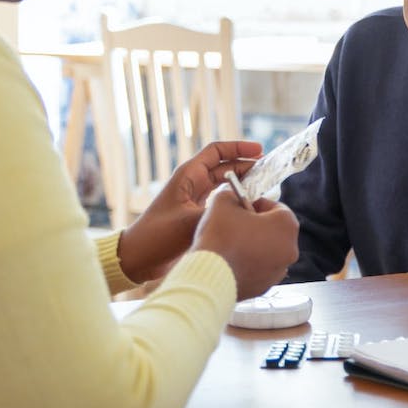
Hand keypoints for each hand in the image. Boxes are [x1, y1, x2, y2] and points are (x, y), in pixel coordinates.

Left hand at [117, 140, 263, 283]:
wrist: (138, 259)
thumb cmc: (157, 236)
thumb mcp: (188, 222)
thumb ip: (216, 213)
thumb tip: (243, 209)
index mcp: (188, 175)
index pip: (216, 151)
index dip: (238, 147)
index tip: (259, 150)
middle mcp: (192, 184)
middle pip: (225, 166)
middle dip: (246, 165)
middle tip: (269, 170)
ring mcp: (195, 199)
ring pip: (224, 184)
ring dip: (243, 183)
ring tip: (264, 186)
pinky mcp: (197, 215)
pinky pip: (221, 201)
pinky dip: (236, 200)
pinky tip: (249, 207)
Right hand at [192, 187, 299, 299]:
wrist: (207, 277)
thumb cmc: (220, 236)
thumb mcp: (223, 201)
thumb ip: (232, 195)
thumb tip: (233, 198)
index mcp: (286, 225)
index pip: (276, 207)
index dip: (256, 205)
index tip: (240, 209)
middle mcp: (290, 249)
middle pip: (274, 230)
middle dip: (256, 226)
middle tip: (235, 226)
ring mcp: (279, 271)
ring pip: (268, 251)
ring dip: (253, 246)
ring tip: (230, 245)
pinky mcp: (265, 288)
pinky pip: (259, 270)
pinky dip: (249, 265)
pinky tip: (230, 262)